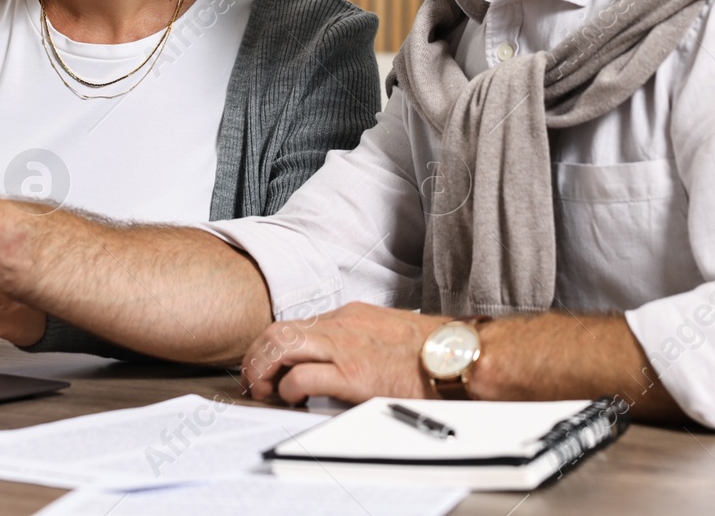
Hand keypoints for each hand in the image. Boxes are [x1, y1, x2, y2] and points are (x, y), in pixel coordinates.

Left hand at [241, 303, 446, 404]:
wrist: (458, 356)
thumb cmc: (431, 351)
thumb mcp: (385, 334)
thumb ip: (358, 342)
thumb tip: (339, 362)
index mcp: (349, 316)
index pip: (296, 324)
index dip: (274, 347)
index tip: (270, 366)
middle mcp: (342, 325)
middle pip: (279, 330)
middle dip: (258, 356)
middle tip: (257, 380)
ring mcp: (346, 346)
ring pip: (282, 345)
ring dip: (264, 369)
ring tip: (266, 390)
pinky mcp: (353, 372)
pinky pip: (303, 375)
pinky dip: (289, 388)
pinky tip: (294, 399)